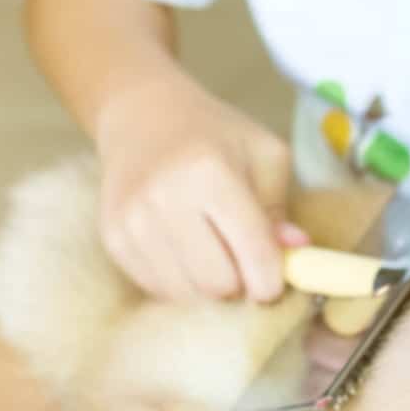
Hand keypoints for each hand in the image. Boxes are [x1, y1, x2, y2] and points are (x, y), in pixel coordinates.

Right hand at [94, 73, 305, 301]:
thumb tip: (296, 253)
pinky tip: (185, 253)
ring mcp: (133, 221)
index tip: (274, 279)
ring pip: (186, 296)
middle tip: (242, 263)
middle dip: (239, 286)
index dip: (272, 281)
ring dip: (208, 288)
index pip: (253, 255)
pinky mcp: (113, 238)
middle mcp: (165, 198)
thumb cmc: (215, 136)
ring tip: (213, 255)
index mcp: (210, 173)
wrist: (142, 115)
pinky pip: (158, 289)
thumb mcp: (264, 156)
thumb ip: (279, 210)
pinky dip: (180, 283)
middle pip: (219, 286)